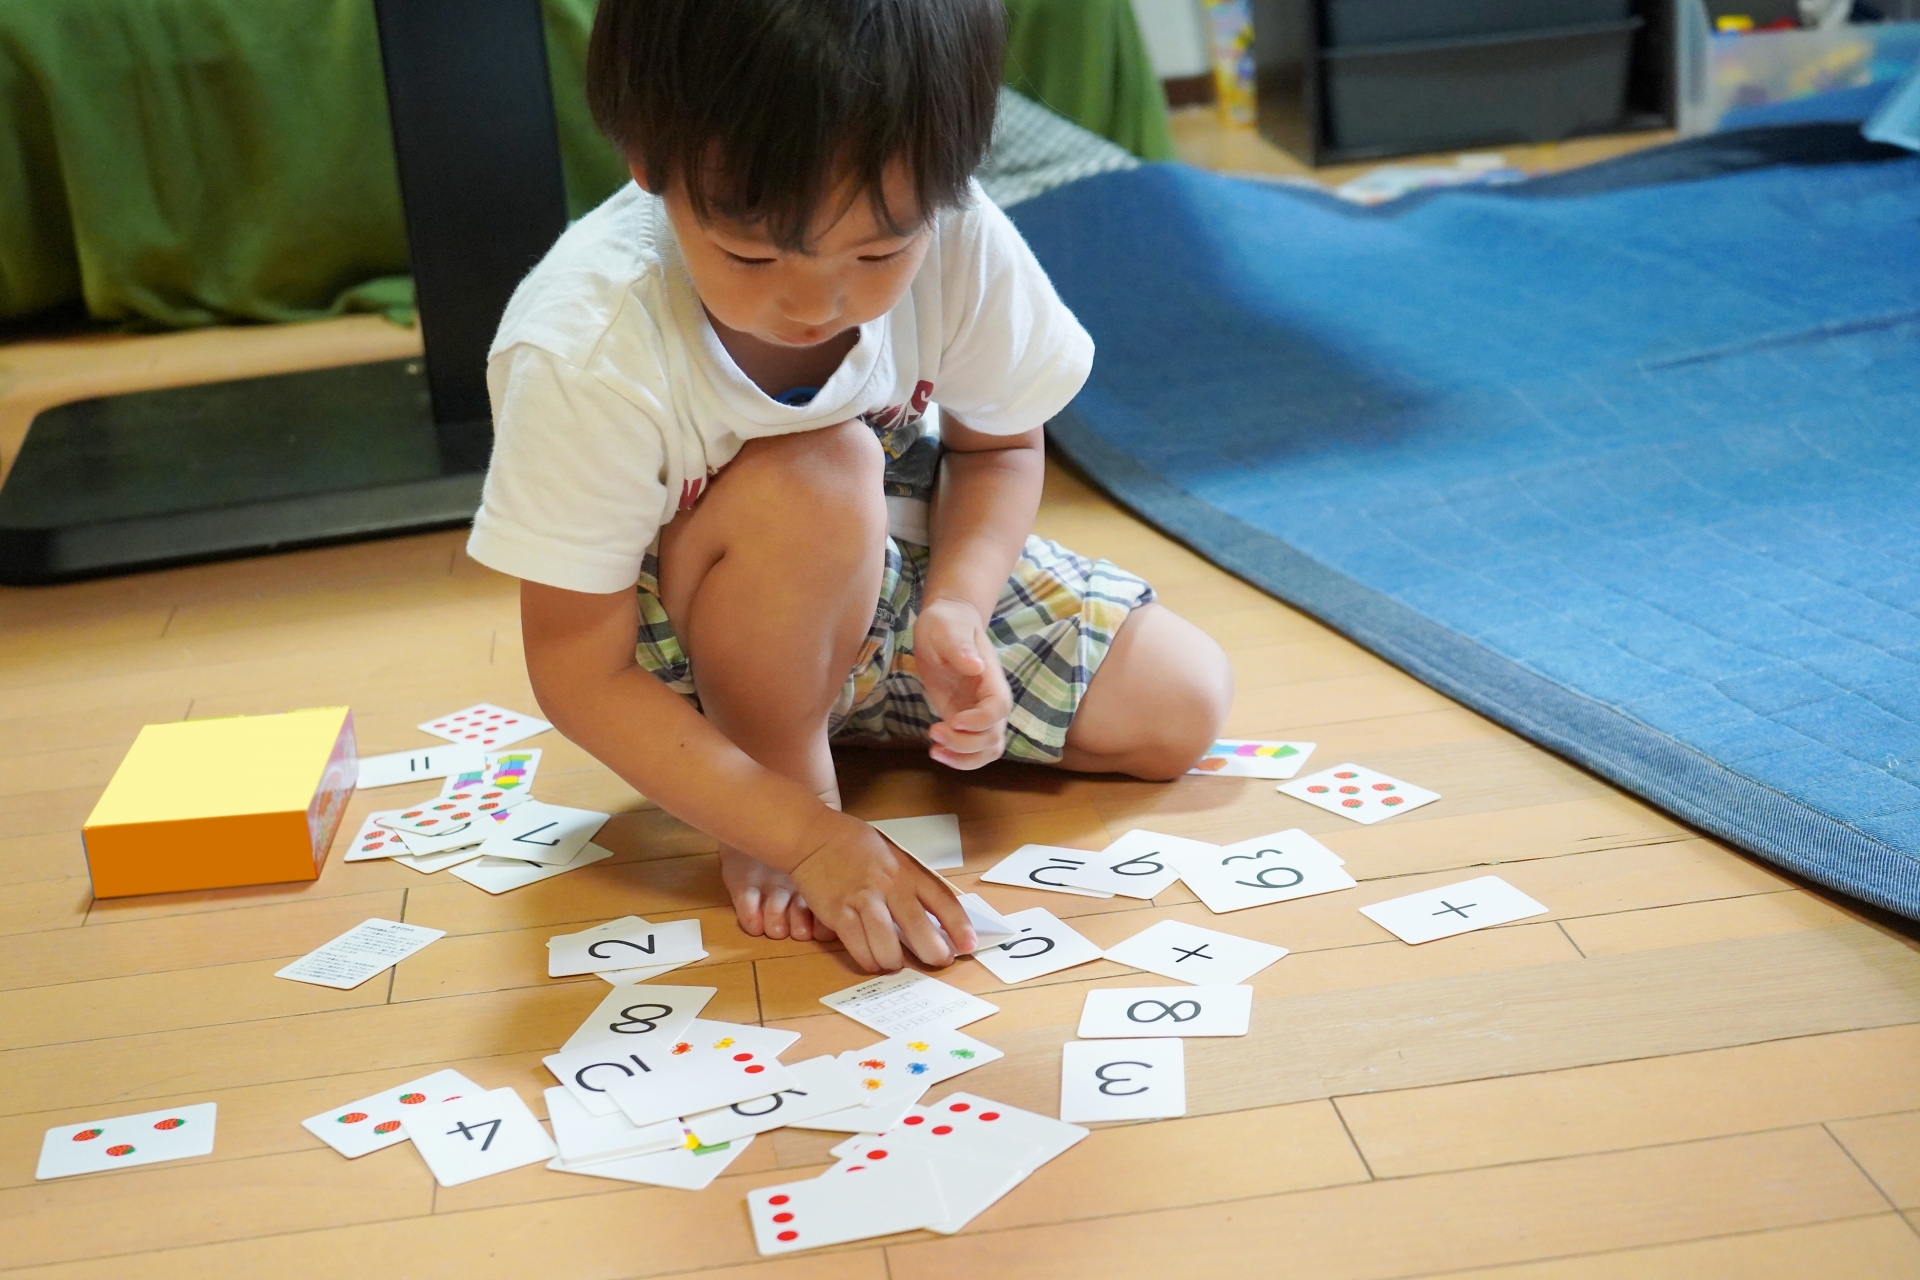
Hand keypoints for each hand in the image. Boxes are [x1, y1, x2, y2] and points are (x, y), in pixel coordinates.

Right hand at [787, 811, 976, 972]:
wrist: (814, 837)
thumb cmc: (854, 845)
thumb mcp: (892, 854)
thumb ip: (910, 880)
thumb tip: (931, 912)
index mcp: (906, 870)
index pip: (941, 900)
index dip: (958, 925)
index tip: (968, 944)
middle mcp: (888, 885)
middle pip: (918, 926)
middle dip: (932, 951)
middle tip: (938, 961)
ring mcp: (863, 899)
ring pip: (887, 943)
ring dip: (895, 961)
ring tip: (896, 964)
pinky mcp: (838, 912)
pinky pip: (858, 945)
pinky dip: (868, 959)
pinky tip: (872, 962)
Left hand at [914, 596, 1011, 770]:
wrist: (945, 626)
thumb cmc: (946, 623)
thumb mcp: (947, 629)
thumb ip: (959, 646)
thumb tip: (975, 665)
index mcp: (991, 678)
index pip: (999, 708)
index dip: (980, 721)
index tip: (953, 720)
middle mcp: (991, 700)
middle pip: (994, 736)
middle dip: (965, 743)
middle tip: (933, 732)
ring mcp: (980, 713)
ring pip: (988, 749)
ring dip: (964, 758)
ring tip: (935, 751)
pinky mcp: (965, 721)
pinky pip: (972, 749)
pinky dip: (959, 758)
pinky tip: (936, 751)